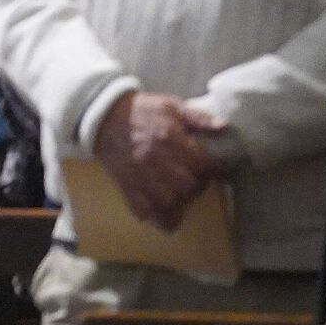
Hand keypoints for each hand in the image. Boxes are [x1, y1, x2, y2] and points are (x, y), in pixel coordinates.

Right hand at [92, 91, 226, 231]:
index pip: (202, 165)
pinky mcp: (126, 185)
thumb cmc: (140, 110)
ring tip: (181, 196)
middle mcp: (155, 160)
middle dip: (196, 186)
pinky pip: (144, 210)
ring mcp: (139, 175)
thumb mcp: (170, 105)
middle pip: (187, 186)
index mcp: (169, 138)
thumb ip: (198, 117)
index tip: (208, 167)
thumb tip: (224, 127)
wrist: (101, 115)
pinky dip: (158, 218)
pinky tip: (166, 216)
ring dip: (179, 203)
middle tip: (194, 180)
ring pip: (168, 202)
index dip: (210, 168)